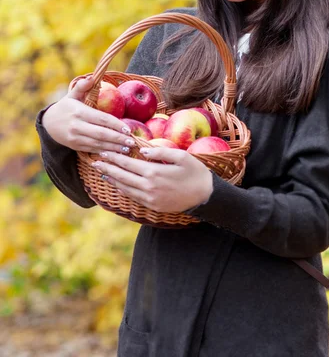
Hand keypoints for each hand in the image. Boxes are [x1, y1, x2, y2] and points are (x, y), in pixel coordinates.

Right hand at [41, 76, 133, 154]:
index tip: (128, 129)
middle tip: (132, 141)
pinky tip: (115, 153)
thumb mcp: (72, 95)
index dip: (116, 125)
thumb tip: (92, 77)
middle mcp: (77, 126)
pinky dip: (104, 152)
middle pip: (101, 134)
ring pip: (98, 144)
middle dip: (118, 139)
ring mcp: (75, 138)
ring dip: (114, 148)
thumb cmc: (65, 107)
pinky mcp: (75, 146)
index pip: (101, 119)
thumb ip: (82, 86)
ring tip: (128, 149)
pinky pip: (92, 150)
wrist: (48, 124)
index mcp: (79, 112)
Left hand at [91, 146, 213, 212]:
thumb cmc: (195, 172)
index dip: (114, 158)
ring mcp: (149, 198)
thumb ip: (160, 152)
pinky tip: (117, 185)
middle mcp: (148, 187)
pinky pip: (133, 197)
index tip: (103, 152)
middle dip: (107, 168)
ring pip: (125, 188)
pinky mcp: (152, 206)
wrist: (205, 196)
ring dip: (112, 180)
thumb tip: (141, 150)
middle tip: (94, 162)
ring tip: (102, 173)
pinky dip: (122, 190)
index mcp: (154, 173)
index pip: (128, 164)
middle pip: (122, 176)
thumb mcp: (181, 157)